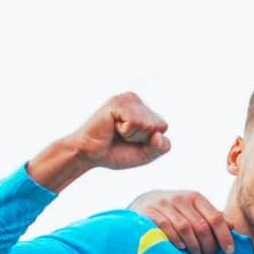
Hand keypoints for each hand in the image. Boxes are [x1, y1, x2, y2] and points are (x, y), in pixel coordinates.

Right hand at [30, 93, 169, 190]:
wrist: (90, 155)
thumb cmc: (117, 152)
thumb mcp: (146, 154)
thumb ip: (161, 147)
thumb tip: (158, 134)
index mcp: (144, 110)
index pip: (163, 127)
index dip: (150, 141)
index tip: (131, 140)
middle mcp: (136, 101)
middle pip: (158, 125)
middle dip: (142, 138)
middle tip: (122, 136)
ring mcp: (127, 99)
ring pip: (148, 124)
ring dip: (132, 135)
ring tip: (117, 131)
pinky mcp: (117, 102)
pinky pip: (135, 122)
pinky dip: (125, 131)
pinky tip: (113, 127)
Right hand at [129, 189, 232, 253]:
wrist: (143, 203)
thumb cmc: (175, 211)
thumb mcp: (194, 211)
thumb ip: (212, 217)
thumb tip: (232, 226)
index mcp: (195, 197)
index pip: (215, 217)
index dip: (224, 236)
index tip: (229, 251)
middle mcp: (180, 198)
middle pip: (202, 226)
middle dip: (209, 245)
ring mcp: (164, 204)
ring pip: (185, 228)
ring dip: (194, 245)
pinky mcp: (150, 211)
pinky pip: (166, 227)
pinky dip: (176, 239)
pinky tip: (181, 247)